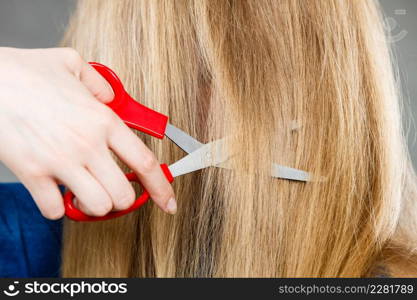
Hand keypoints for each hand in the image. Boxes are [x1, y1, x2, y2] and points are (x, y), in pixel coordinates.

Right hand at [0, 47, 175, 218]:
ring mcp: (60, 161)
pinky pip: (54, 209)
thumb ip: (100, 84)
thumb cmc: (27, 71)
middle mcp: (88, 145)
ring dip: (94, 206)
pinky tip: (55, 192)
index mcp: (103, 121)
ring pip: (96, 206)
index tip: (169, 203)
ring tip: (85, 192)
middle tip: (113, 190)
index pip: (145, 163)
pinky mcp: (32, 173)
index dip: (162, 189)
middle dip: (122, 199)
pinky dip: (57, 207)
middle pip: (123, 195)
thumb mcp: (73, 64)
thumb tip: (111, 99)